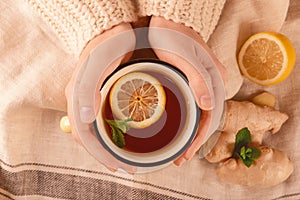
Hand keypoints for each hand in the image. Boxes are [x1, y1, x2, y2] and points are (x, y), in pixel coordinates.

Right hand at [65, 23, 136, 172]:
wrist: (109, 32)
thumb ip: (87, 90)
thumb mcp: (97, 63)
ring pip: (93, 132)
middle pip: (88, 138)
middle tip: (125, 167)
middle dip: (104, 156)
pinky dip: (110, 135)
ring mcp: (88, 99)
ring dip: (107, 148)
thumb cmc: (106, 45)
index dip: (99, 154)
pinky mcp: (97, 97)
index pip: (84, 135)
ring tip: (123, 159)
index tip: (116, 166)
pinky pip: (100, 122)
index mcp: (76, 96)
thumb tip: (83, 119)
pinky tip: (121, 139)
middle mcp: (79, 101)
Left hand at [148, 17, 226, 165]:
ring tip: (179, 151)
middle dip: (195, 142)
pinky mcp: (193, 83)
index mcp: (214, 79)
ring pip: (200, 116)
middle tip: (180, 158)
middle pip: (207, 120)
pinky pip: (193, 108)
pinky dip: (186, 122)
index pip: (212, 117)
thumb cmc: (174, 37)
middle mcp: (211, 84)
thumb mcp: (186, 57)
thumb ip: (199, 80)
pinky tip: (178, 130)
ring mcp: (203, 84)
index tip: (188, 153)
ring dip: (190, 135)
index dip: (200, 138)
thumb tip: (210, 105)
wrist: (168, 22)